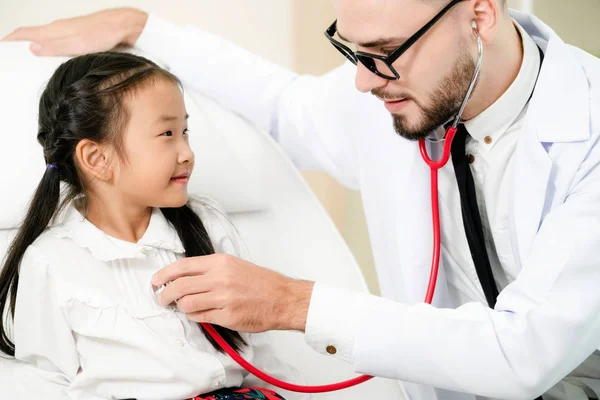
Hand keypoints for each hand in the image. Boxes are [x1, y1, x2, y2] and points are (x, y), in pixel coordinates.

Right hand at [1, 8, 147, 55]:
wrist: (123, 27)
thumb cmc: (103, 34)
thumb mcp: (76, 45)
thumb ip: (54, 47)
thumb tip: (32, 48)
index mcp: (53, 30)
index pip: (24, 33)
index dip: (10, 40)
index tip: (2, 47)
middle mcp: (58, 28)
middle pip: (32, 36)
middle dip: (20, 46)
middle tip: (13, 58)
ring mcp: (67, 31)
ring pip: (45, 39)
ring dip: (35, 47)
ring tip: (29, 60)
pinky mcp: (77, 35)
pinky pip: (57, 41)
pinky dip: (49, 48)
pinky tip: (54, 57)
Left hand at [152, 254, 314, 332]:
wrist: (282, 298)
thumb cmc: (260, 283)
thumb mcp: (234, 265)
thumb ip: (210, 269)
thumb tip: (184, 277)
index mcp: (220, 262)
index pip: (182, 266)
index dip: (164, 274)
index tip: (156, 281)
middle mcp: (220, 278)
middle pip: (179, 286)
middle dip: (165, 294)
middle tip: (162, 298)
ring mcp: (223, 298)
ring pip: (187, 303)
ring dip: (181, 307)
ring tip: (183, 307)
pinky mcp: (227, 316)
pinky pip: (200, 317)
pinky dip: (195, 316)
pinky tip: (198, 314)